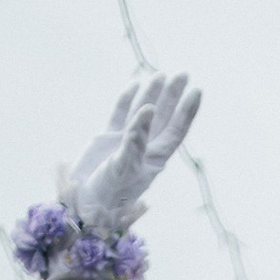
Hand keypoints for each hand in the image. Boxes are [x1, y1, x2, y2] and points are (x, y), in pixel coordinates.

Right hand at [65, 72, 201, 235]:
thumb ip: (137, 137)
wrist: (82, 204)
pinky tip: (135, 84)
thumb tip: (149, 108)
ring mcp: (125, 142)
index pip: (176, 130)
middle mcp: (143, 149)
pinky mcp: (107, 140)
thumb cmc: (108, 193)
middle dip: (172, 97)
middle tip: (183, 74)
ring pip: (142, 112)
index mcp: (154, 158)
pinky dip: (127, 100)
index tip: (197, 90)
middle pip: (163, 117)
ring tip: (160, 74)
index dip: (187, 111)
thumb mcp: (125, 165)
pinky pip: (120, 115)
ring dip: (152, 94)